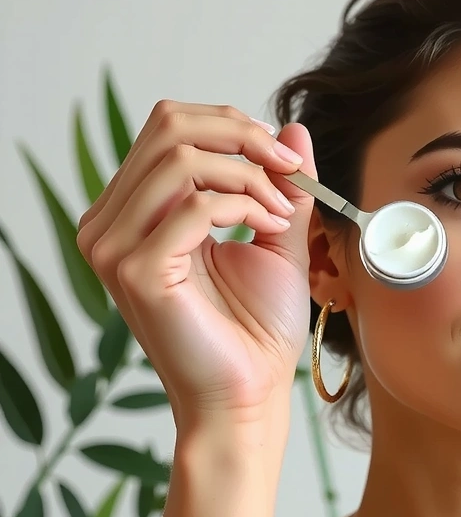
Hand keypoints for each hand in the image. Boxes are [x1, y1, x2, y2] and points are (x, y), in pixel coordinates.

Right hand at [77, 101, 317, 430]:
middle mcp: (112, 222)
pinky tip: (268, 230)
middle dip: (242, 136)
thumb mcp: (276, 234)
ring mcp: (114, 246)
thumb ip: (279, 182)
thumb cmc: (258, 326)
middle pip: (169, 126)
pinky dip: (244, 206)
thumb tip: (293, 128)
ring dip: (249, 177)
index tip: (286, 157)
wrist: (251, 392)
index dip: (233, 125)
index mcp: (136, 210)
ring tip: (281, 215)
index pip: (170, 127)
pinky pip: (192, 204)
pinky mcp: (135, 270)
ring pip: (180, 158)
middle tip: (289, 169)